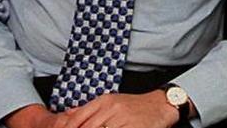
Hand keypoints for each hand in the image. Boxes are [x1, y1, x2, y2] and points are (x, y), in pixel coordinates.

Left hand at [59, 90, 178, 127]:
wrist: (160, 106)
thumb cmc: (133, 107)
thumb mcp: (110, 103)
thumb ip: (89, 110)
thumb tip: (67, 116)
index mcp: (104, 101)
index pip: (78, 118)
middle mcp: (112, 108)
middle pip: (87, 127)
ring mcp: (123, 118)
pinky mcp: (134, 127)